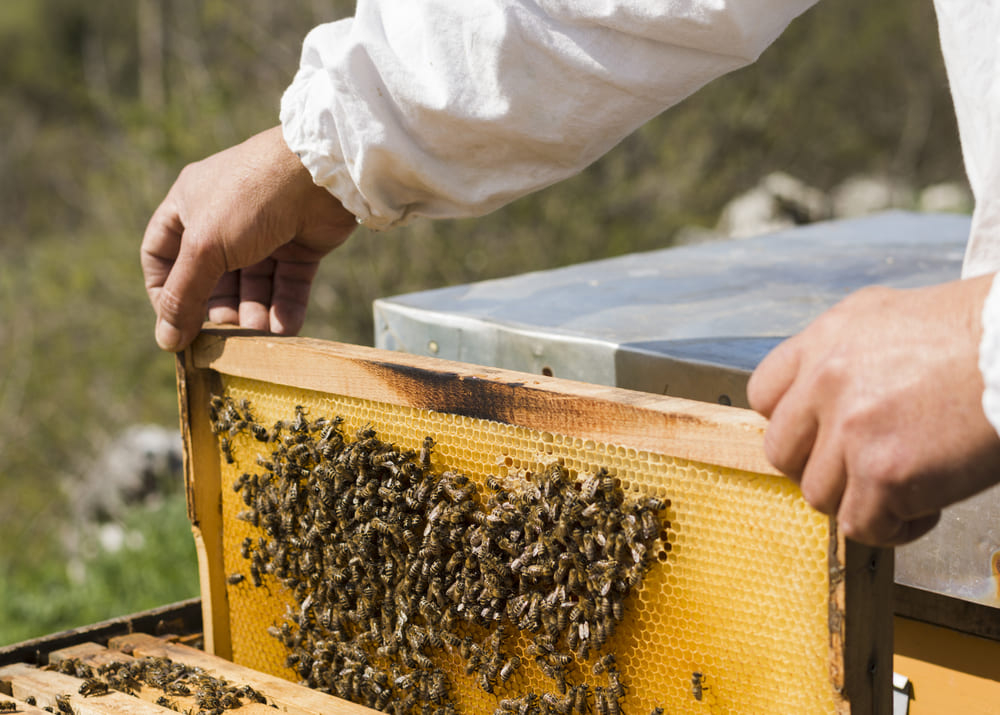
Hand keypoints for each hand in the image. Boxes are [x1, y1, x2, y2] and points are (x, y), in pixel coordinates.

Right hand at [141, 126, 356, 351]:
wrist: (319, 173)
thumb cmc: (250, 198)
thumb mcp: (205, 246)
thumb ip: (184, 295)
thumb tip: (167, 341)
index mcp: (189, 207)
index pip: (162, 256)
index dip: (165, 293)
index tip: (175, 326)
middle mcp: (224, 221)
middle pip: (212, 280)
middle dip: (220, 310)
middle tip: (227, 338)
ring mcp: (264, 234)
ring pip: (253, 287)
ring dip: (255, 315)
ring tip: (261, 335)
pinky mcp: (300, 246)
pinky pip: (287, 286)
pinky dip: (285, 309)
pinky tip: (285, 329)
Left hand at [747, 274, 999, 546]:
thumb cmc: (979, 336)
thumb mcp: (890, 317)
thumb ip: (846, 354)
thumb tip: (828, 398)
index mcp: (824, 340)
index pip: (763, 396)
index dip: (792, 425)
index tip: (819, 437)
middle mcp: (826, 381)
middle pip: (781, 451)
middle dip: (819, 468)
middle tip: (861, 469)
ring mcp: (851, 429)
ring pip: (818, 494)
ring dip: (859, 500)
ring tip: (904, 487)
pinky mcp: (884, 472)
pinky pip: (861, 526)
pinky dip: (891, 528)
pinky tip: (924, 509)